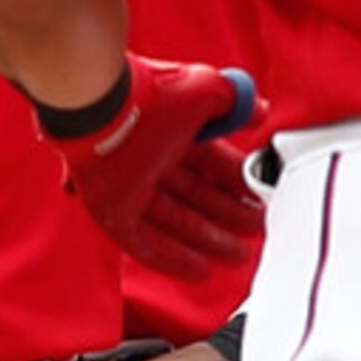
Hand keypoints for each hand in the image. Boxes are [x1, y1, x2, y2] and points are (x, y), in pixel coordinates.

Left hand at [46, 58, 265, 279]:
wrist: (100, 102)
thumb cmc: (149, 92)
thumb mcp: (207, 89)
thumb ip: (237, 102)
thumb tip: (260, 111)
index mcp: (170, 128)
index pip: (209, 162)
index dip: (235, 182)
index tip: (258, 196)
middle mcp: (148, 158)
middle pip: (193, 195)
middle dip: (227, 216)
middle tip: (255, 230)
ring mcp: (128, 185)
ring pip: (173, 221)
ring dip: (207, 240)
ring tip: (238, 254)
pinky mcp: (110, 210)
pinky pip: (143, 243)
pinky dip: (172, 258)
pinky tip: (199, 270)